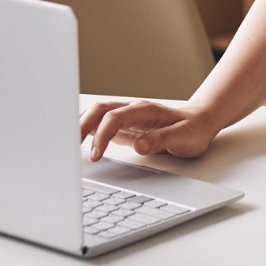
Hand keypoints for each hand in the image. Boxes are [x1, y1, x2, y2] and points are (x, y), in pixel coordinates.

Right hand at [79, 99, 219, 160]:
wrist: (200, 122)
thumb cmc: (194, 130)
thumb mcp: (185, 138)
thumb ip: (163, 140)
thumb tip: (140, 145)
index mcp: (145, 110)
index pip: (114, 117)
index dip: (102, 135)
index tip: (96, 155)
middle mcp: (132, 110)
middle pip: (99, 110)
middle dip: (80, 126)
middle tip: (68, 149)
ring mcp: (126, 118)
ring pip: (96, 114)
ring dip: (79, 126)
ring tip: (65, 146)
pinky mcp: (124, 127)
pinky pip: (99, 124)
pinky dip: (85, 130)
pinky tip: (75, 142)